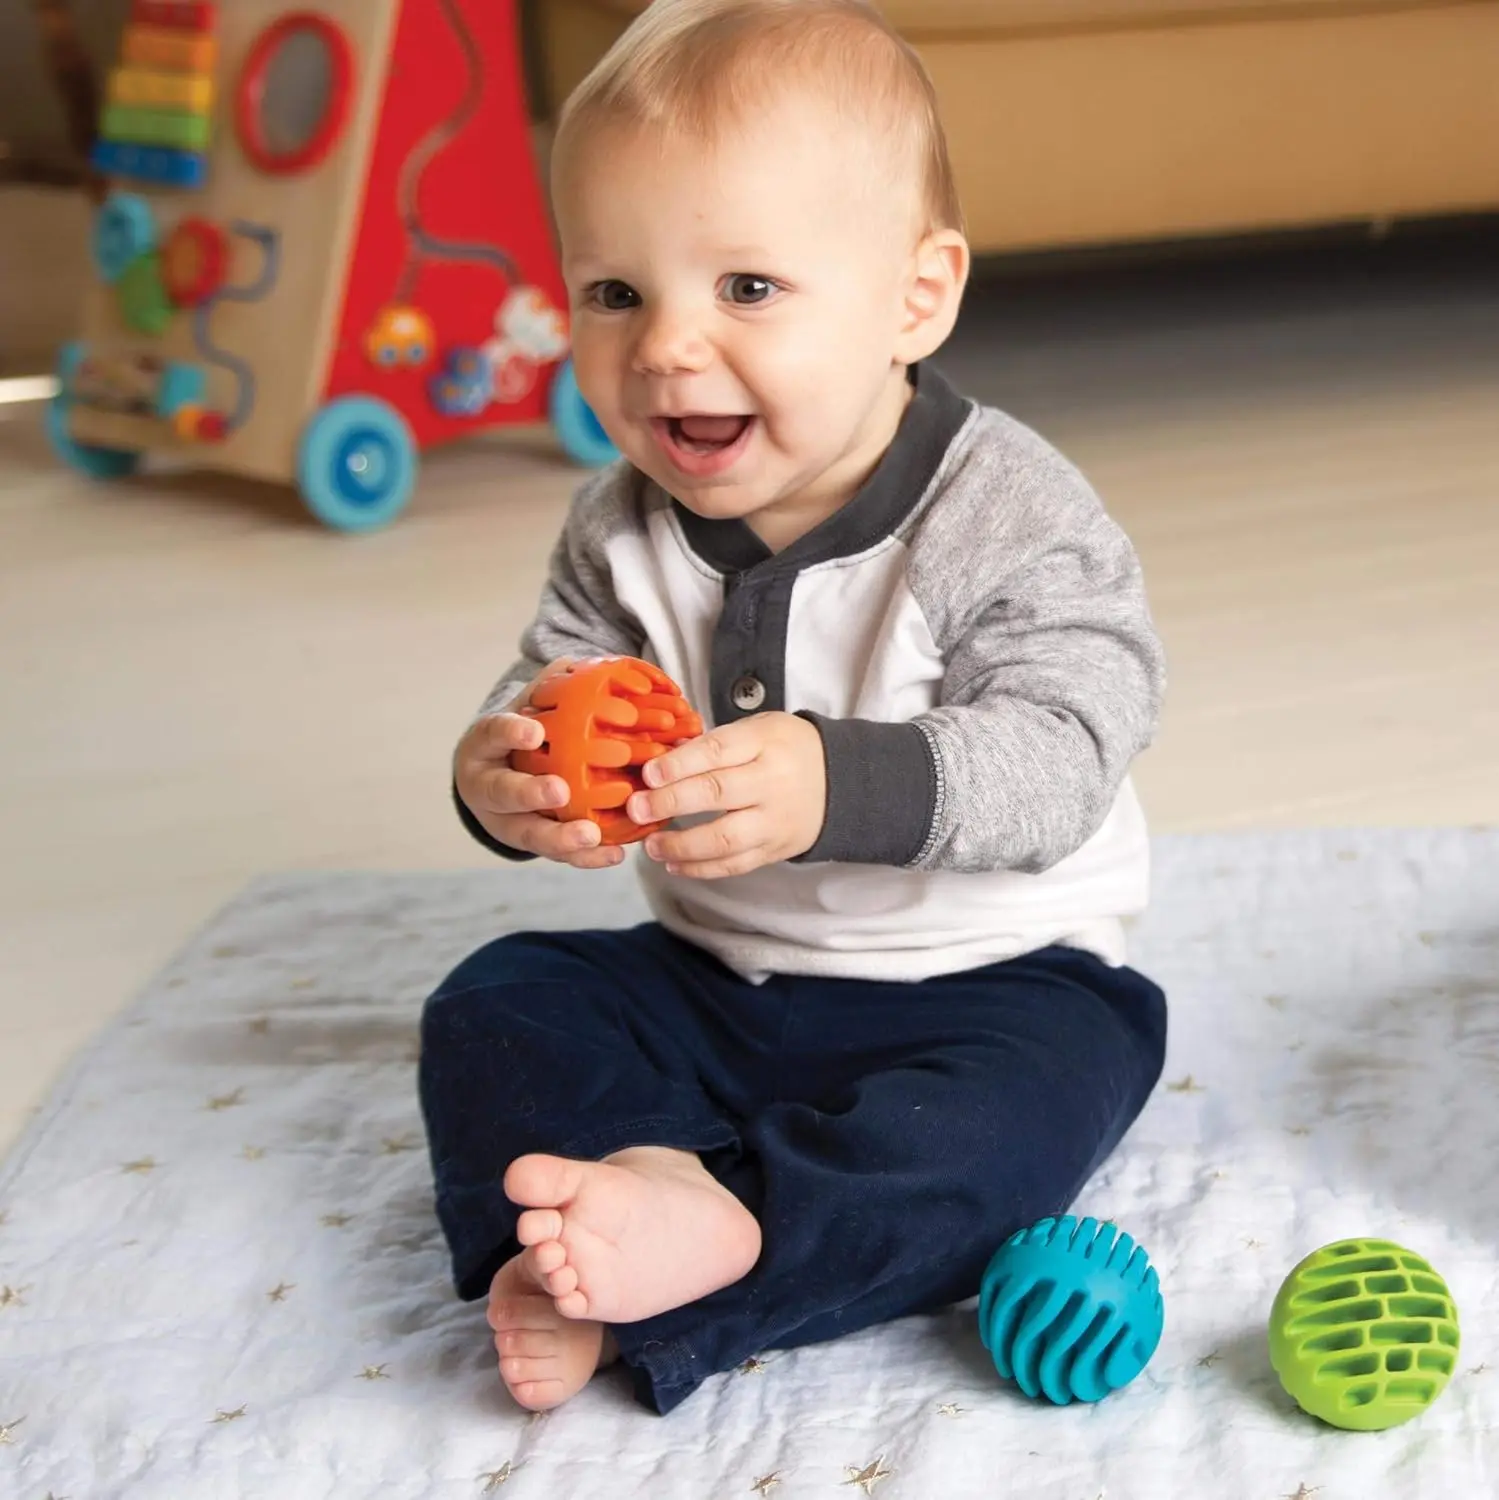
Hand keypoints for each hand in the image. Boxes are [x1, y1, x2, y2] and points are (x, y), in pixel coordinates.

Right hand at [452, 661, 624, 869]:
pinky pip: (558, 855)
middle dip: (531, 794)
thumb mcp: (519, 710)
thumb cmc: (512, 739)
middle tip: (559, 791)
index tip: (535, 729)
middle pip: (504, 794)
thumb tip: (574, 663)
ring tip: (590, 834)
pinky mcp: (533, 844)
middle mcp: (489, 788)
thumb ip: (543, 691)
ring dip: (561, 838)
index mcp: (484, 747)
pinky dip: (586, 857)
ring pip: (530, 835)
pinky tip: (615, 854)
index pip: (492, 733)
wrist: (489, 784)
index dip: (511, 733)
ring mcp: (508, 822)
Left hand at [625, 712, 826, 878]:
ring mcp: (774, 821)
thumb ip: (714, 744)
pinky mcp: (774, 850)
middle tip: (637, 807)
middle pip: (718, 793)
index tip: (648, 773)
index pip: (718, 751)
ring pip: (725, 839)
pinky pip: (735, 865)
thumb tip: (660, 762)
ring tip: (652, 846)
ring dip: (682, 846)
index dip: (680, 763)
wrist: (838, 782)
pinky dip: (701, 869)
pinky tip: (673, 865)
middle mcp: (772, 783)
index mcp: (766, 743)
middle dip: (671, 802)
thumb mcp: (757, 729)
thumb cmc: (785, 749)